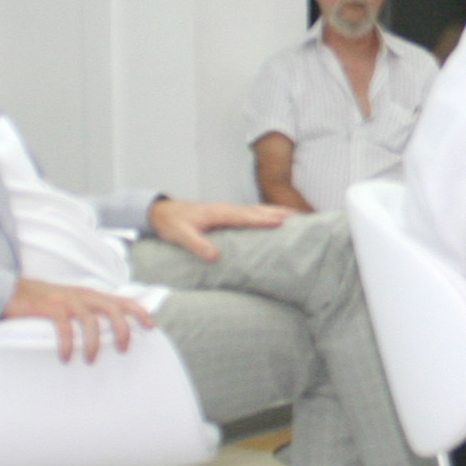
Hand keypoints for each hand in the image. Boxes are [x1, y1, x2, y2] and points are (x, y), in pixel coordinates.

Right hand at [4, 277, 154, 361]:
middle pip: (113, 308)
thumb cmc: (42, 302)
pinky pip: (64, 328)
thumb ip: (88, 312)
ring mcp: (66, 301)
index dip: (139, 311)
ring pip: (90, 320)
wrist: (9, 290)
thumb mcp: (71, 304)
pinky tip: (65, 358)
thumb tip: (107, 333)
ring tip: (91, 360)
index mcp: (90, 295)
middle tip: (124, 349)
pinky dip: (67, 344)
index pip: (122, 300)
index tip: (152, 326)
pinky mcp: (49, 308)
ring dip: (94, 342)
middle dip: (123, 329)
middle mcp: (82, 295)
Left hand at [148, 196, 293, 261]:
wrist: (162, 212)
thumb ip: (196, 245)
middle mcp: (227, 208)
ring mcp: (229, 210)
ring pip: (258, 209)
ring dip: (277, 212)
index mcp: (219, 213)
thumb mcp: (180, 236)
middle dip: (280, 213)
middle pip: (259, 209)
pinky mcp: (228, 213)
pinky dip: (267, 214)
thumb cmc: (172, 224)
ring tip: (298, 217)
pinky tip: (276, 219)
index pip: (246, 216)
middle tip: (303, 218)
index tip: (284, 223)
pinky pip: (252, 213)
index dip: (265, 219)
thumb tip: (214, 256)